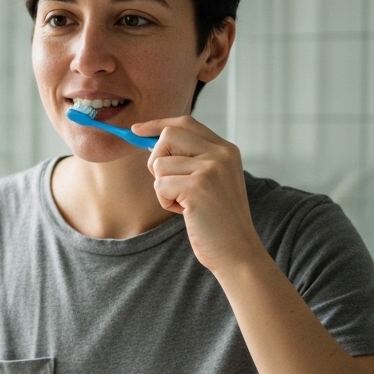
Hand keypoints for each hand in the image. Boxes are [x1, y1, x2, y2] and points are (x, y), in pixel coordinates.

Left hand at [130, 115, 265, 274]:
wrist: (237, 251)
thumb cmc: (218, 220)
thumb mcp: (211, 181)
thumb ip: (192, 159)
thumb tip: (151, 142)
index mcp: (226, 150)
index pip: (185, 122)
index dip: (157, 124)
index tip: (136, 129)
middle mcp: (221, 154)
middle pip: (168, 135)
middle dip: (156, 159)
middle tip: (168, 183)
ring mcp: (211, 169)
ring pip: (159, 163)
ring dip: (162, 188)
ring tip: (184, 203)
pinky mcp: (198, 187)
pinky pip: (159, 185)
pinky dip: (165, 201)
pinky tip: (185, 212)